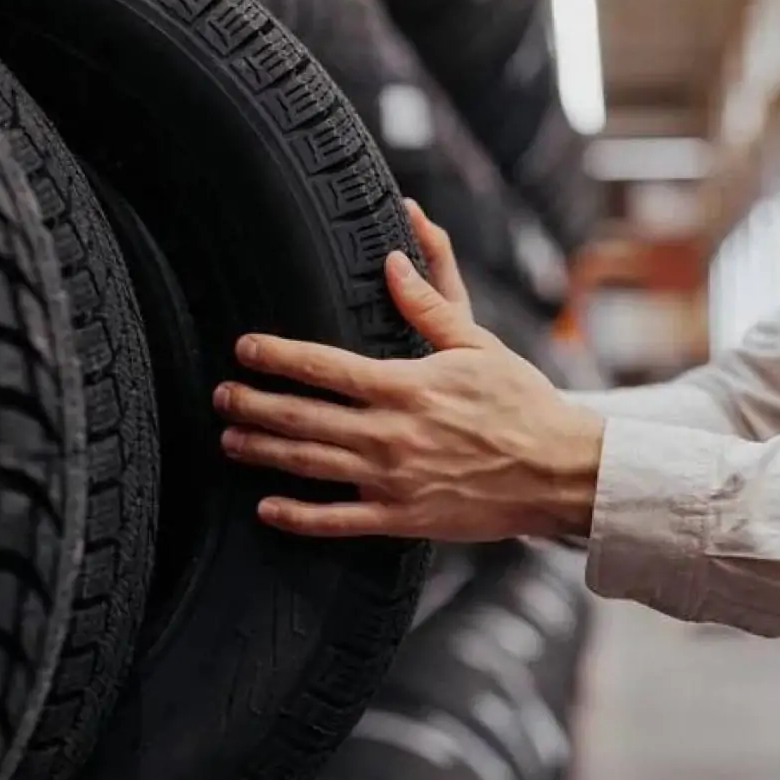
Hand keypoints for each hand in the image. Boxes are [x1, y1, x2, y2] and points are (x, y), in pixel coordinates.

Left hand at [214, 203, 604, 541]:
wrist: (558, 469)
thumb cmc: (521, 402)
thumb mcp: (477, 345)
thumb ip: (428, 305)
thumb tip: (394, 259)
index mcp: (406, 386)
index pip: (324, 368)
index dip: (278, 356)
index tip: (244, 349)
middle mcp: (391, 434)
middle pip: (303, 417)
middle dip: (254, 404)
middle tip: (221, 397)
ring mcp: (393, 480)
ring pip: (311, 465)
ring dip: (264, 451)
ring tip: (229, 440)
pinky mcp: (403, 518)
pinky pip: (339, 521)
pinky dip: (298, 517)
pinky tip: (267, 508)